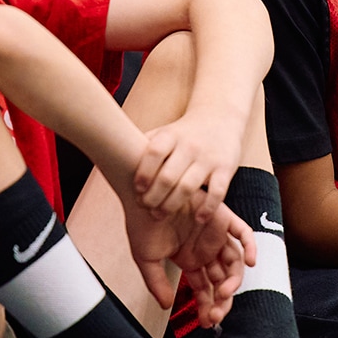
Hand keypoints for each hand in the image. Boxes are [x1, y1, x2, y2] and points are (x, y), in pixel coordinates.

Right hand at [118, 180, 255, 326]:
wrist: (141, 194)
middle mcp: (205, 248)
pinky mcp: (222, 215)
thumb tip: (166, 306)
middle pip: (223, 279)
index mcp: (190, 259)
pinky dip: (250, 246)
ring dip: (233, 281)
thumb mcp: (147, 259)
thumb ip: (157, 282)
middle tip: (215, 314)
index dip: (207, 306)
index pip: (205, 288)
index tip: (206, 322)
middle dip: (221, 300)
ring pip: (234, 262)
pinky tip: (250, 262)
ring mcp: (215, 233)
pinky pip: (243, 232)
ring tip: (223, 293)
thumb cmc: (141, 222)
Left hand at [138, 107, 246, 225]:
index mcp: (171, 136)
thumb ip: (143, 146)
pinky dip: (207, 208)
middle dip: (154, 197)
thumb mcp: (164, 132)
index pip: (153, 154)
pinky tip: (198, 218)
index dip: (143, 174)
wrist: (220, 118)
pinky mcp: (226, 169)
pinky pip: (217, 192)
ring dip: (172, 204)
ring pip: (188, 187)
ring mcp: (208, 158)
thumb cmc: (184, 133)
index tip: (137, 190)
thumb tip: (112, 161)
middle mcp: (189, 146)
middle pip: (168, 176)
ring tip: (161, 214)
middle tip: (147, 208)